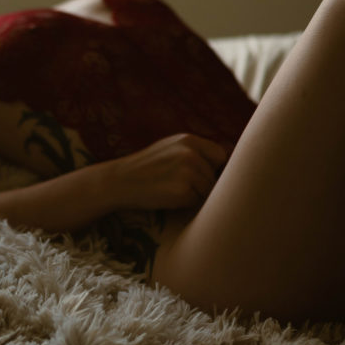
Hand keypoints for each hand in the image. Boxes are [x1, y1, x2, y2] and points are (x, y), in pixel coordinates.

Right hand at [107, 133, 228, 210]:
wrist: (120, 181)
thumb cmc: (146, 167)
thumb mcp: (170, 147)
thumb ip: (194, 151)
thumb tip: (224, 163)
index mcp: (189, 140)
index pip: (220, 155)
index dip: (215, 168)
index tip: (206, 176)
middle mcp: (190, 153)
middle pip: (215, 176)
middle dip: (203, 185)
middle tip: (181, 186)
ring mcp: (187, 172)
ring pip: (207, 191)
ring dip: (194, 196)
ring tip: (172, 190)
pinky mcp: (182, 191)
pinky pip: (196, 202)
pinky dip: (185, 204)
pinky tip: (168, 197)